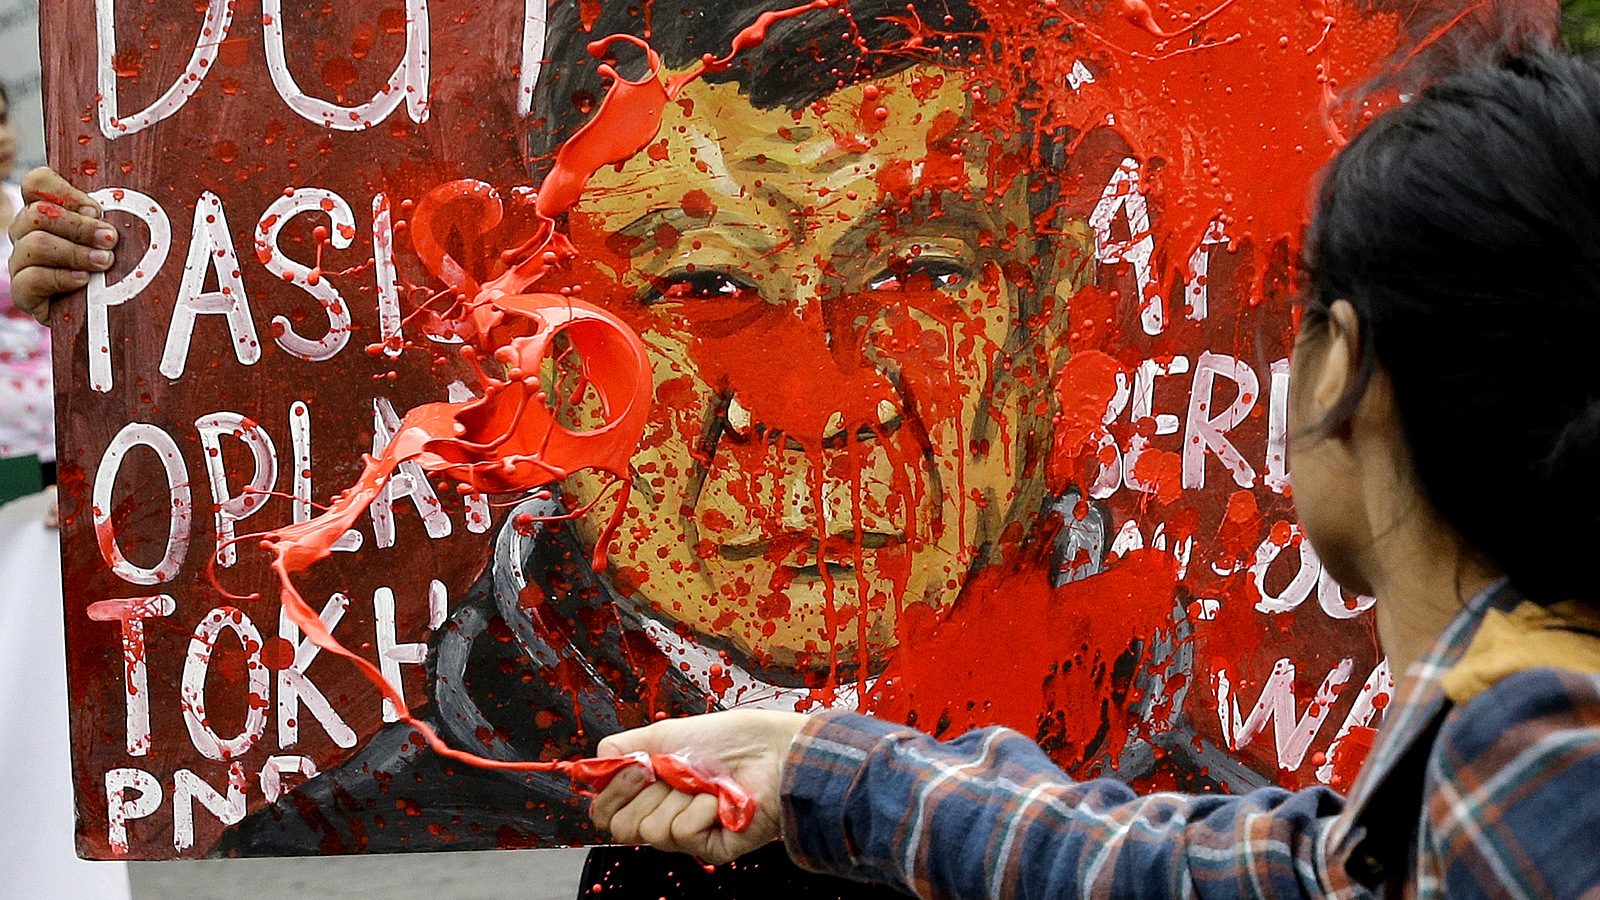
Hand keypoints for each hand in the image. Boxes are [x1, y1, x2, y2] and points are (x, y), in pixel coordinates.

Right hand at [7, 167, 117, 324]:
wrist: (114, 314)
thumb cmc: (121, 268)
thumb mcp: (123, 237)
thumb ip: (118, 215)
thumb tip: (138, 203)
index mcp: (48, 211)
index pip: (37, 183)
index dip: (63, 191)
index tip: (96, 209)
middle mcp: (28, 233)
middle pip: (36, 213)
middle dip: (79, 226)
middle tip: (110, 239)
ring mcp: (23, 262)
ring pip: (33, 244)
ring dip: (74, 253)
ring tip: (104, 262)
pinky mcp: (25, 293)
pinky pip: (29, 279)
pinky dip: (59, 278)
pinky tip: (83, 281)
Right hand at [590, 709, 806, 864]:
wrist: (773, 751)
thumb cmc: (730, 739)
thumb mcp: (665, 733)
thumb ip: (621, 748)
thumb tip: (591, 764)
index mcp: (651, 790)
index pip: (606, 811)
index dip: (612, 790)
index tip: (637, 767)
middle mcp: (665, 814)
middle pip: (620, 827)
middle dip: (645, 793)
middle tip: (674, 772)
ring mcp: (687, 834)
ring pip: (650, 831)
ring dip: (678, 797)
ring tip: (705, 784)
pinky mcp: (710, 848)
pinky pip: (682, 834)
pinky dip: (702, 808)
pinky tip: (721, 799)